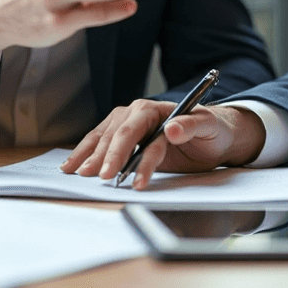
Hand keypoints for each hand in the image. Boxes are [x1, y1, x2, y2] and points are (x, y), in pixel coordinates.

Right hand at [59, 101, 266, 188]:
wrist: (213, 135)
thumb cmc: (212, 130)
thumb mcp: (210, 127)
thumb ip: (192, 125)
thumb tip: (173, 129)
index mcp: (154, 108)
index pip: (133, 130)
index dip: (124, 152)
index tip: (121, 175)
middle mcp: (137, 113)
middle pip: (115, 135)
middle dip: (104, 157)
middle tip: (96, 178)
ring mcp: (128, 125)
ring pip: (103, 138)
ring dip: (89, 156)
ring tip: (77, 173)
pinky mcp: (125, 138)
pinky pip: (101, 143)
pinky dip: (86, 153)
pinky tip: (73, 164)